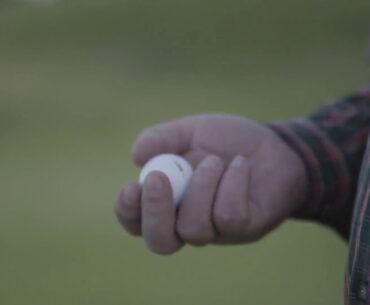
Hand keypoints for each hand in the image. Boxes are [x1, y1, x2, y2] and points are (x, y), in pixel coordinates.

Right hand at [115, 114, 306, 254]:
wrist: (274, 146)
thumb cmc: (228, 141)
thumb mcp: (193, 130)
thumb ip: (163, 138)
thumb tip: (136, 156)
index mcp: (168, 200)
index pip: (137, 220)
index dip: (128, 211)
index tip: (130, 186)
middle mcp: (187, 221)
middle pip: (160, 241)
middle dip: (154, 212)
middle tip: (157, 179)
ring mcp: (216, 230)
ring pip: (194, 229)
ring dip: (200, 188)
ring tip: (214, 160)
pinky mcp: (244, 228)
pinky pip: (229, 216)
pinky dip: (232, 184)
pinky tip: (241, 164)